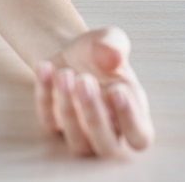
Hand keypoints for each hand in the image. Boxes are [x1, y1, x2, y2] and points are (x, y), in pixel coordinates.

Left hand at [34, 27, 154, 156]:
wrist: (69, 51)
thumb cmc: (99, 52)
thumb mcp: (110, 39)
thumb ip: (115, 45)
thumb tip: (113, 56)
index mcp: (133, 114)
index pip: (140, 137)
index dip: (131, 120)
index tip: (117, 90)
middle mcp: (109, 130)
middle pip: (107, 146)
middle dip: (95, 117)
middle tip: (85, 81)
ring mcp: (80, 132)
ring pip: (77, 142)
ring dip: (69, 109)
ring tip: (65, 73)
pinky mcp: (54, 123)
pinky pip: (48, 120)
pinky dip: (44, 94)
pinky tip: (45, 67)